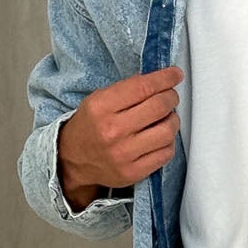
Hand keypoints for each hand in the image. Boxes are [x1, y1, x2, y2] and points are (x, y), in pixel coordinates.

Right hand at [57, 65, 182, 210]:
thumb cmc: (89, 127)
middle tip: (170, 96)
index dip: (165, 78)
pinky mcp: (133, 172)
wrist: (73, 161)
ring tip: (166, 118)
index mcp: (101, 108)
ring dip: (173, 120)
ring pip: (167, 131)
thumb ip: (127, 89)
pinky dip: (169, 141)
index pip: (143, 87)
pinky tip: (160, 137)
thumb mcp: (98, 100)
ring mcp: (124, 154)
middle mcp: (112, 131)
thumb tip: (158, 80)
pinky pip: (166, 153)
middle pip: (159, 106)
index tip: (175, 75)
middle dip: (171, 97)